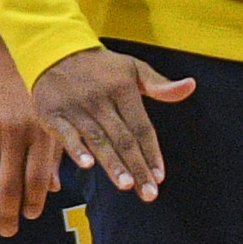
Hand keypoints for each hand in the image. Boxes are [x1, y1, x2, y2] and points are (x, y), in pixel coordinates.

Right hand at [0, 22, 66, 235]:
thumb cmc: (35, 88)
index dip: (34, 202)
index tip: (31, 218)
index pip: (37, 179)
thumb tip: (54, 191)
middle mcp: (14, 133)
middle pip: (8, 186)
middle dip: (7, 215)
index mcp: (41, 131)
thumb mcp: (52, 115)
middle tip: (6, 233)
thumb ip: (54, 152)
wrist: (0, 52)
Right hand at [31, 47, 194, 200]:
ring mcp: (76, 108)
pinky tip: (87, 166)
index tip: (160, 176)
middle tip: (149, 193)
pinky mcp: (52, 114)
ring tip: (127, 185)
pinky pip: (65, 134)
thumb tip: (190, 86)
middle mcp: (101, 100)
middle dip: (137, 167)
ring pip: (98, 140)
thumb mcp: (133, 68)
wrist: (54, 50)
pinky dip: (75, 150)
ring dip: (113, 164)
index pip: (142, 127)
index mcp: (123, 89)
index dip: (152, 152)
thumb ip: (160, 85)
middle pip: (123, 139)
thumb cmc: (101, 66)